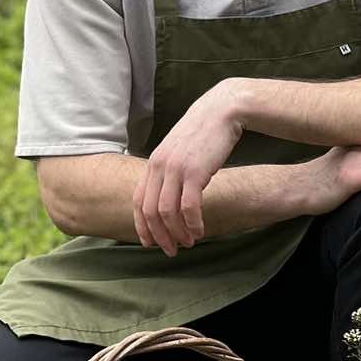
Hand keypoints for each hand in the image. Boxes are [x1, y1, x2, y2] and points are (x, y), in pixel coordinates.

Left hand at [133, 82, 243, 255]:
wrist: (222, 110)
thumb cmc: (203, 132)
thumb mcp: (177, 150)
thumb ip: (168, 169)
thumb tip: (167, 193)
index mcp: (153, 162)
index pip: (138, 200)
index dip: (141, 225)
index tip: (149, 242)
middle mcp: (159, 166)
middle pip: (150, 211)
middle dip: (159, 235)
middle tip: (170, 250)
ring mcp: (176, 169)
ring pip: (167, 212)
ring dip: (177, 232)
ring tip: (188, 243)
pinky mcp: (195, 171)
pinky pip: (189, 207)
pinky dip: (192, 224)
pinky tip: (199, 231)